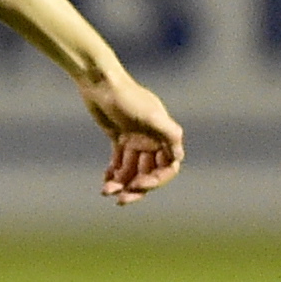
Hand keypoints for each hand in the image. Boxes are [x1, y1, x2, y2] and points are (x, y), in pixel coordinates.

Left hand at [78, 67, 185, 203]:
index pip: (168, 166)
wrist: (100, 82)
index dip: (157, 180)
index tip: (140, 184)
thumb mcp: (150, 114)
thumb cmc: (126, 97)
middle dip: (137, 187)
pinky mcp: (119, 138)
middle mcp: (152, 139)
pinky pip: (119, 163)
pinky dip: (113, 174)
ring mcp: (135, 140)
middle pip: (150, 173)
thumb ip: (168, 133)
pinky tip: (105, 182)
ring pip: (132, 170)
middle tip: (121, 199)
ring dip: (122, 184)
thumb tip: (180, 156)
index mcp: (163, 135)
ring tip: (106, 191)